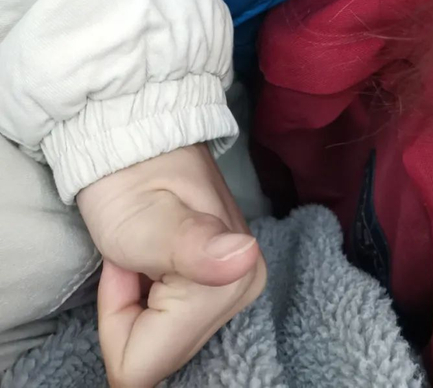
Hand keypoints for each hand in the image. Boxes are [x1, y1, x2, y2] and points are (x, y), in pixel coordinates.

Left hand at [77, 144, 265, 387]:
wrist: (142, 137)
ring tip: (143, 254)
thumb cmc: (131, 177)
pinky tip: (155, 259)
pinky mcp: (227, 281)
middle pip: (161, 355)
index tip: (124, 265)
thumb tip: (242, 258)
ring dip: (140, 304)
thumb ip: (190, 245)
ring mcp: (238, 285)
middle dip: (131, 314)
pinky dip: (150, 299)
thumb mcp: (145, 218)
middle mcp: (244, 290)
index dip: (118, 321)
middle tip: (132, 258)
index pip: (146, 365)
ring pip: (165, 341)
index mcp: (228, 284)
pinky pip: (172, 323)